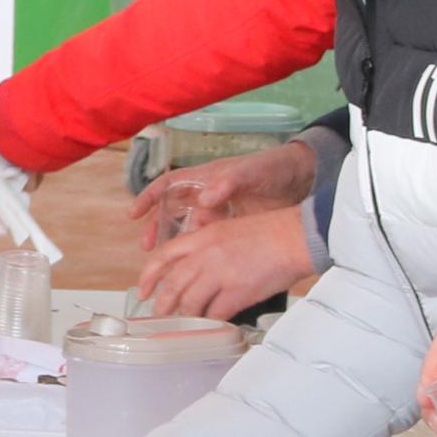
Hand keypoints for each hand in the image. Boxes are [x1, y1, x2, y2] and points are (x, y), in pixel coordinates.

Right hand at [133, 140, 314, 245]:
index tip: (135, 213)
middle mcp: (207, 196)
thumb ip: (228, 182)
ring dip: (176, 245)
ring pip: (188, 230)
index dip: (149, 197)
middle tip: (147, 246)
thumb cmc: (273, 168)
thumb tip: (204, 199)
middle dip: (156, 227)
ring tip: (167, 262)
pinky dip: (199, 254)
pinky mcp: (231, 229)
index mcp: (206, 178)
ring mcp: (218, 213)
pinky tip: (195, 268)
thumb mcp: (251, 172)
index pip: (169, 185)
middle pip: (172, 211)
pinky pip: (208, 242)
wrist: (301, 182)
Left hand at [135, 205, 310, 322]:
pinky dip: (211, 323)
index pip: (163, 256)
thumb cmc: (269, 232)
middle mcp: (205, 255)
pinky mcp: (237, 293)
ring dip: (187, 316)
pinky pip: (215, 314)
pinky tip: (213, 325)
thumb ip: (207, 247)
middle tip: (160, 316)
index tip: (143, 291)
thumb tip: (195, 271)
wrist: (295, 237)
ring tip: (187, 323)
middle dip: (162, 305)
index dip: (148, 277)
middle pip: (172, 285)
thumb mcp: (228, 230)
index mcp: (202, 237)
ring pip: (190, 303)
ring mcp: (220, 275)